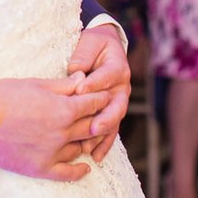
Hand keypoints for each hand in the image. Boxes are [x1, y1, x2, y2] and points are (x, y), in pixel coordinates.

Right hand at [0, 75, 107, 180]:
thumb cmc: (4, 96)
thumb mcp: (36, 84)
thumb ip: (63, 85)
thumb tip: (83, 78)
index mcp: (62, 109)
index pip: (92, 104)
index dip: (100, 99)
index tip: (104, 97)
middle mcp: (61, 132)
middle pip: (91, 127)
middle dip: (100, 119)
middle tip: (103, 115)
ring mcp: (52, 152)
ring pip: (80, 148)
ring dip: (88, 141)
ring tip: (90, 136)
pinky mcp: (40, 167)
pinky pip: (66, 173)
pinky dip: (79, 171)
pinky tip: (86, 167)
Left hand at [67, 25, 130, 159]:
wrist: (104, 48)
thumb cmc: (94, 44)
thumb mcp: (90, 42)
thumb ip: (84, 55)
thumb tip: (76, 72)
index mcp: (118, 67)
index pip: (107, 76)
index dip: (94, 83)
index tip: (80, 90)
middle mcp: (121, 87)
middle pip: (116, 105)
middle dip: (105, 118)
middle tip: (93, 127)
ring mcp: (118, 101)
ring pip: (114, 121)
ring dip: (103, 136)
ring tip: (90, 148)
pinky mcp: (112, 112)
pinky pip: (110, 130)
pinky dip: (103, 143)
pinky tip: (95, 155)